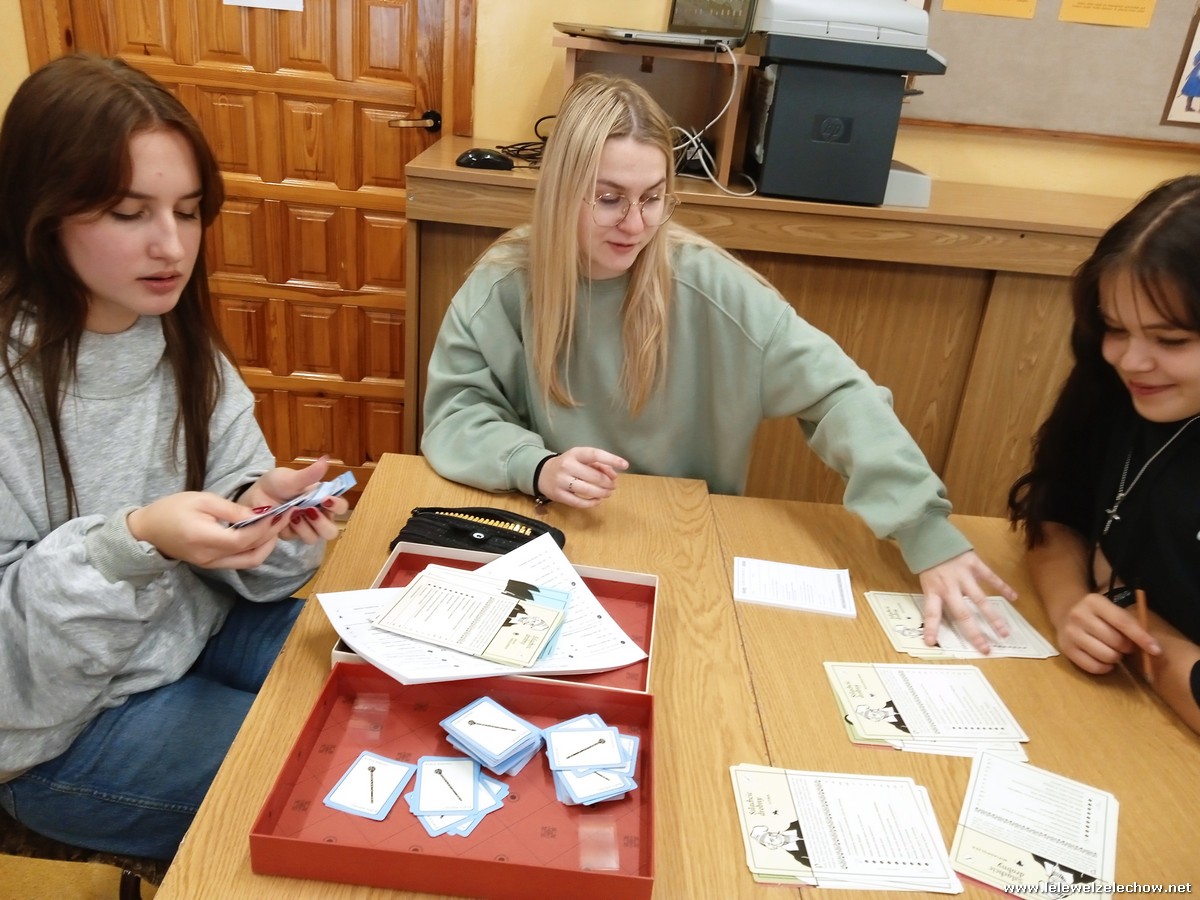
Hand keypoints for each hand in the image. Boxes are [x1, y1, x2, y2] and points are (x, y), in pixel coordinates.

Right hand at [127, 491, 290, 568]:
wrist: (146, 531)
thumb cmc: (172, 509)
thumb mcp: (202, 500)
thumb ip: (232, 510)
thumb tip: (259, 514)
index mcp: (205, 539)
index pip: (245, 539)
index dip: (266, 527)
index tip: (280, 511)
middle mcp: (211, 558)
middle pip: (252, 555)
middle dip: (272, 537)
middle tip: (283, 517)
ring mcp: (212, 565)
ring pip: (249, 562)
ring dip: (266, 545)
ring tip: (274, 524)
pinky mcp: (212, 565)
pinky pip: (240, 562)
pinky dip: (254, 549)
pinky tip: (259, 532)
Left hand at [239, 457, 347, 544]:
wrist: (254, 497)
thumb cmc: (276, 484)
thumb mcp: (291, 478)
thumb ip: (309, 474)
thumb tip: (326, 459)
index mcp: (323, 500)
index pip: (341, 507)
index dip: (337, 506)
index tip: (326, 499)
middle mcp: (318, 516)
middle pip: (331, 531)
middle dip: (321, 523)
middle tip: (308, 511)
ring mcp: (305, 528)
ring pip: (314, 538)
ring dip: (304, 527)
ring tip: (291, 513)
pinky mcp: (292, 535)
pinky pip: (296, 539)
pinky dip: (289, 529)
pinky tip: (282, 518)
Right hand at [537, 447, 628, 507]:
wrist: (542, 473)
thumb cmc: (568, 464)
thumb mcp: (581, 459)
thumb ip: (598, 464)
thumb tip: (613, 476)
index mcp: (575, 453)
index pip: (595, 454)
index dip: (611, 459)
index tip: (625, 465)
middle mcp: (567, 466)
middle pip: (594, 476)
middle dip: (608, 482)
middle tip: (614, 485)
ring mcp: (561, 481)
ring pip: (587, 490)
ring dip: (602, 493)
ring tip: (608, 493)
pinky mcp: (558, 495)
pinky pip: (578, 502)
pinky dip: (591, 503)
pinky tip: (598, 500)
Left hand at [917, 550, 1018, 653]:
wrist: (930, 534)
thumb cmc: (927, 561)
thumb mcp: (925, 581)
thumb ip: (936, 597)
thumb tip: (942, 618)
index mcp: (933, 590)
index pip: (931, 613)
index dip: (931, 628)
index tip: (931, 643)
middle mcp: (949, 585)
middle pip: (962, 613)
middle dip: (974, 632)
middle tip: (985, 648)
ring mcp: (963, 575)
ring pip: (980, 599)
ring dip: (993, 617)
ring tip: (1004, 632)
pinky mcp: (974, 563)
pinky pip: (990, 577)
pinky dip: (1003, 587)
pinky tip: (1014, 597)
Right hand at [1054, 591, 1160, 674]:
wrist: (1066, 613)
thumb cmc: (1098, 614)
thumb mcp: (1112, 610)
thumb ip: (1129, 624)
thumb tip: (1152, 647)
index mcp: (1094, 602)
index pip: (1122, 622)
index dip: (1141, 637)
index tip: (1156, 650)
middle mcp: (1079, 615)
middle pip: (1115, 641)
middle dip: (1127, 647)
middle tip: (1125, 645)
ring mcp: (1070, 633)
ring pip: (1106, 656)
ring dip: (1116, 657)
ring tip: (1112, 651)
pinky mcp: (1066, 649)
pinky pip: (1094, 667)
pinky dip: (1105, 667)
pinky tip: (1104, 660)